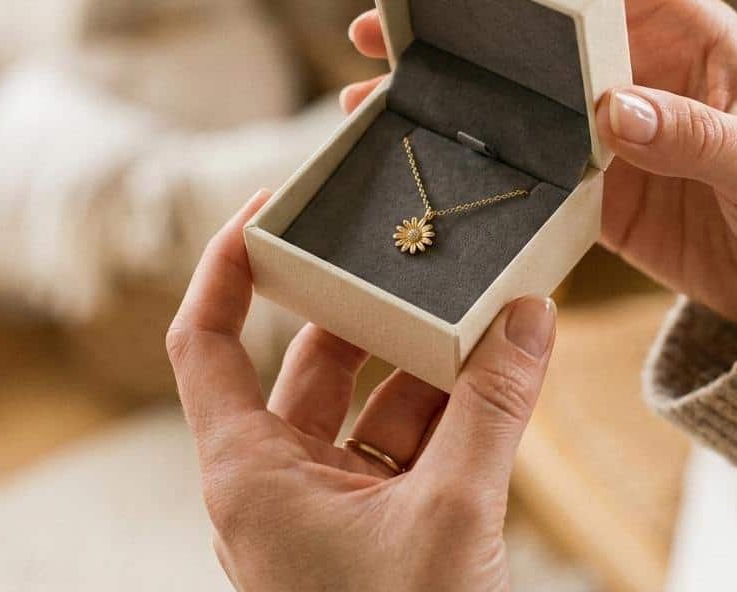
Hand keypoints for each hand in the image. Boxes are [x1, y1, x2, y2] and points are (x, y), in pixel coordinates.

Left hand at [168, 191, 556, 591]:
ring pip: (371, 406)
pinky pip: (409, 450)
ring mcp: (329, 510)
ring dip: (429, 363)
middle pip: (310, 362)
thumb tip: (529, 317)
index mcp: (249, 474)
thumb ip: (492, 410)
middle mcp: (277, 483)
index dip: (226, 265)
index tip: (269, 203)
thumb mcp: (452, 514)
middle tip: (415, 246)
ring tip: (486, 305)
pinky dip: (452, 415)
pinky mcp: (378, 533)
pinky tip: (503, 373)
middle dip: (369, 308)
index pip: (207, 343)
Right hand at [343, 0, 736, 326]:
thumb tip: (613, 114)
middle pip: (534, 35)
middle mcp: (636, 74)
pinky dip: (477, 168)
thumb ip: (695, 136)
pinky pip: (528, 175)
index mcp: (684, 34)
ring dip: (450, 100)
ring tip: (376, 101)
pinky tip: (428, 166)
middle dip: (458, 27)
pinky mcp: (599, 194)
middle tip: (381, 27)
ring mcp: (611, 136)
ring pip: (516, 105)